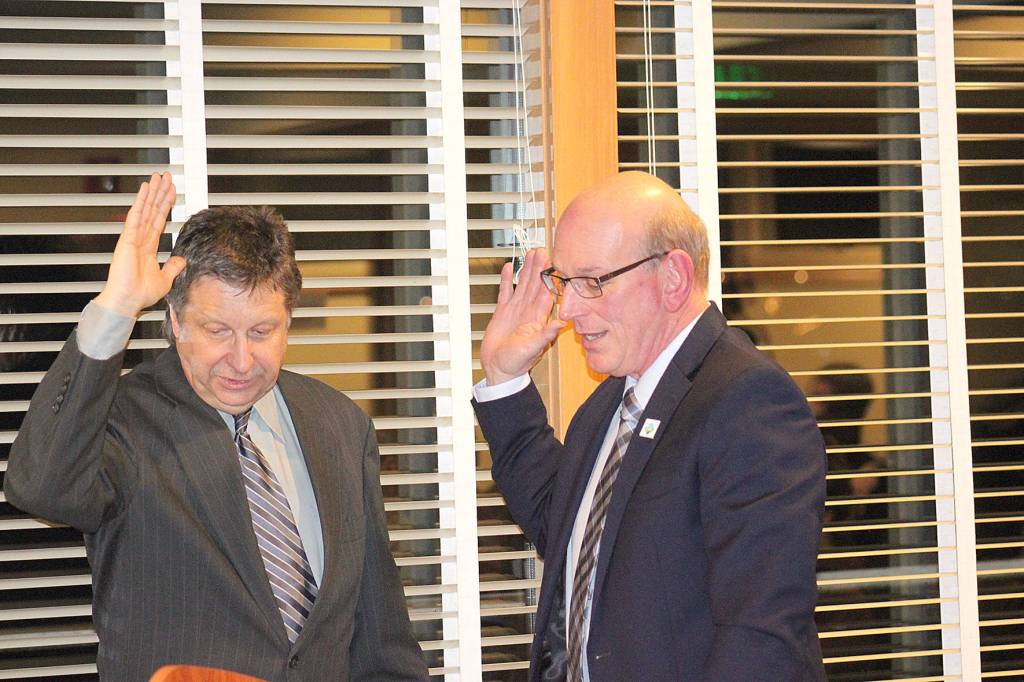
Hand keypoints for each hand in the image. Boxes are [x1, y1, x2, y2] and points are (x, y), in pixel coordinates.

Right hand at [94, 172, 186, 317]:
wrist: (127, 300)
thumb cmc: (140, 293)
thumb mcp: (165, 279)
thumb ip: (173, 267)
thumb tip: (181, 260)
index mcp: (148, 247)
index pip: (159, 220)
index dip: (165, 205)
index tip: (171, 192)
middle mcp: (141, 239)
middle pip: (152, 210)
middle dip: (160, 193)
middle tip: (166, 176)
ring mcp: (133, 237)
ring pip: (145, 209)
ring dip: (152, 192)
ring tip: (158, 177)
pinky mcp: (127, 238)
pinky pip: (136, 216)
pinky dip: (141, 202)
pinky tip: (145, 189)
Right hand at [480, 248, 564, 384]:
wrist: (498, 369)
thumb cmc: (516, 363)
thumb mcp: (532, 348)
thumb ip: (545, 334)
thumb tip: (562, 323)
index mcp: (538, 319)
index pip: (547, 294)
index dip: (550, 279)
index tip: (553, 263)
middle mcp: (529, 311)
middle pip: (535, 285)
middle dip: (538, 268)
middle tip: (541, 251)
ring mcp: (515, 310)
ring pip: (522, 285)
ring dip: (526, 270)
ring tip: (529, 254)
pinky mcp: (502, 312)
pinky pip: (505, 292)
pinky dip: (506, 280)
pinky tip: (508, 267)